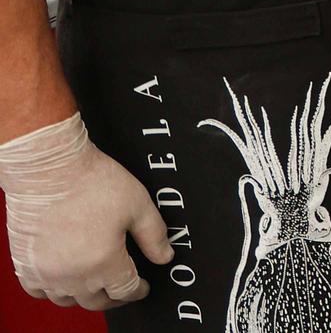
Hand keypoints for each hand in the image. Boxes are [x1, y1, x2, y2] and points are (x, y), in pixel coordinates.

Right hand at [0, 116, 172, 310]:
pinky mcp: (25, 264)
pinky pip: (38, 291)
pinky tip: (63, 278)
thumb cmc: (92, 182)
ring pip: (67, 299)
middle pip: (97, 301)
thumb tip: (164, 256)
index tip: (143, 287)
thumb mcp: (138, 205)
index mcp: (104, 263)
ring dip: (84, 296)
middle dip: (114, 298)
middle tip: (122, 290)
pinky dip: (52, 290)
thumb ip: (154, 235)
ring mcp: (46, 273)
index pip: (125, 290)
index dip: (138, 290)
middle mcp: (73, 275)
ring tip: (96, 285)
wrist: (49, 169)